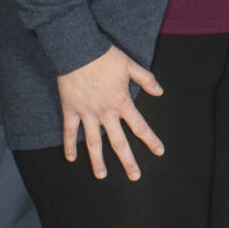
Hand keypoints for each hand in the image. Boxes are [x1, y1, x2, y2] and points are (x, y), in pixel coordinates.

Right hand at [57, 45, 164, 180]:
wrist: (78, 50)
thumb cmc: (106, 57)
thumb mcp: (131, 65)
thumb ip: (146, 80)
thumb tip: (159, 92)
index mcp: (122, 103)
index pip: (140, 126)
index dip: (151, 140)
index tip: (159, 151)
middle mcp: (105, 112)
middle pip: (119, 142)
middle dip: (128, 161)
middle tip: (135, 176)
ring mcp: (87, 113)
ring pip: (94, 143)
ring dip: (98, 161)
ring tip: (102, 175)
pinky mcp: (70, 110)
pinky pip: (69, 132)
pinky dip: (69, 146)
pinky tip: (70, 159)